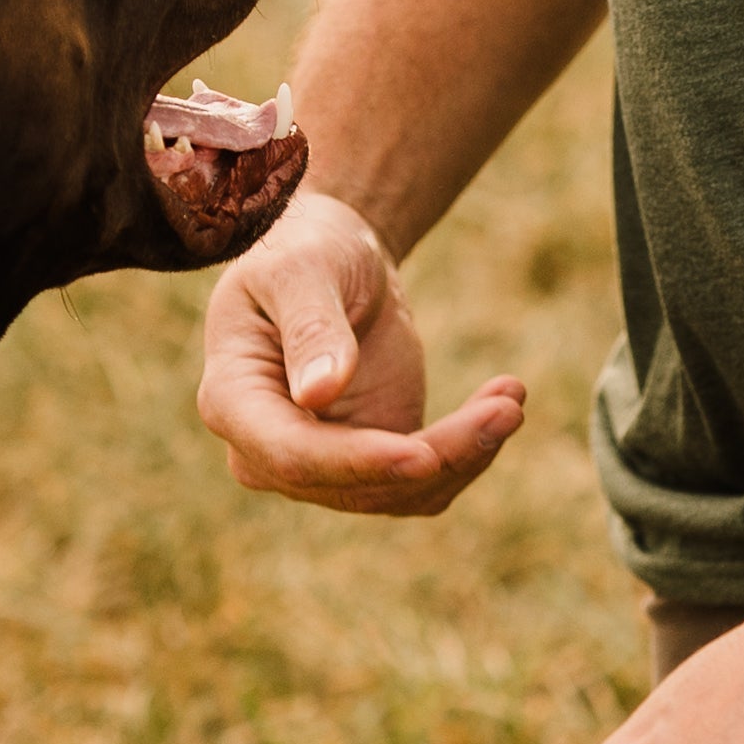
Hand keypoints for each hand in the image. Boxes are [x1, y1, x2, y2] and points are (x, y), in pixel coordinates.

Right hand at [195, 188, 526, 517]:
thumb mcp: (302, 271)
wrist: (333, 259)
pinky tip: (502, 398)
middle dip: (437, 456)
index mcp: (232, 401)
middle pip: (354, 483)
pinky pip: (424, 481)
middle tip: (505, 409)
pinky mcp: (373, 459)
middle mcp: (269, 450)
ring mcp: (323, 462)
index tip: (424, 454)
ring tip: (510, 398)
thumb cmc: (305, 251)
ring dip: (464, 455)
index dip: (357, 462)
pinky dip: (469, 450)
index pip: (290, 455)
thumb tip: (317, 393)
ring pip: (398, 492)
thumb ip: (310, 328)